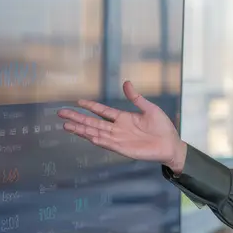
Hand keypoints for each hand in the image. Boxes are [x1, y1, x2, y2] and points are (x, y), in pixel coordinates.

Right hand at [59, 80, 186, 169]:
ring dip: (82, 130)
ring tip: (66, 126)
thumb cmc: (162, 127)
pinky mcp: (124, 149)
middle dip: (77, 118)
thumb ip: (136, 98)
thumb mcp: (149, 108)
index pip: (102, 111)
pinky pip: (108, 144)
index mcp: (123, 118)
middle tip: (60, 113)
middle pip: (93, 122)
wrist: (171, 145)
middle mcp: (118, 129)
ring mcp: (119, 139)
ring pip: (96, 133)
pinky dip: (98, 140)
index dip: (91, 106)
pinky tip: (88, 136)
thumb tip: (126, 83)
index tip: (78, 101)